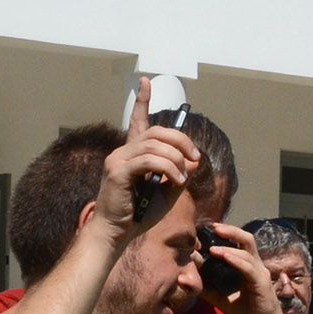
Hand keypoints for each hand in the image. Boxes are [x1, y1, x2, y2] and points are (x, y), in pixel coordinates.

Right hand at [89, 77, 198, 239]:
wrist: (118, 232)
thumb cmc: (140, 214)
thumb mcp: (168, 191)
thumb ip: (180, 172)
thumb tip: (193, 158)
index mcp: (133, 153)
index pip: (138, 120)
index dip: (143, 100)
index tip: (146, 81)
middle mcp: (123, 151)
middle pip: (157, 131)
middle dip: (182, 140)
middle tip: (194, 158)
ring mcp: (118, 159)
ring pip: (155, 145)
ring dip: (177, 160)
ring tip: (182, 179)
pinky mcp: (118, 171)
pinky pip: (149, 161)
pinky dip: (168, 169)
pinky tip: (176, 183)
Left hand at [198, 222, 286, 313]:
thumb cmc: (246, 312)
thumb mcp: (222, 299)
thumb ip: (207, 289)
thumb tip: (186, 282)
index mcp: (248, 266)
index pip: (239, 243)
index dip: (227, 234)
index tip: (209, 230)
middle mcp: (256, 265)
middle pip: (247, 239)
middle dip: (230, 231)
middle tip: (213, 227)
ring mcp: (260, 272)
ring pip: (247, 251)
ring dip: (229, 246)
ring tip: (212, 247)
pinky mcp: (261, 282)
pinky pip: (248, 267)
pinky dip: (236, 260)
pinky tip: (223, 257)